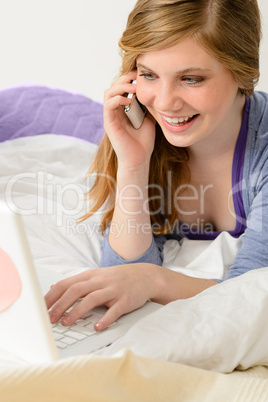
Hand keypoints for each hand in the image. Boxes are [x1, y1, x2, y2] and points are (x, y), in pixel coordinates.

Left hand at [44, 263, 158, 330]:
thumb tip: (54, 288)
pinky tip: (97, 327)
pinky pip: (114, 310)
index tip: (41, 308)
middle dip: (60, 305)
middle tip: (50, 319)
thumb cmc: (118, 278)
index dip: (52, 296)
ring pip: (92, 299)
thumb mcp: (96, 276)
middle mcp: (100, 281)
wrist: (146, 276)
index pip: (66, 284)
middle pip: (76, 290)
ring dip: (77, 311)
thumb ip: (76, 282)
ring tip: (66, 323)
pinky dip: (105, 319)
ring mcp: (113, 290)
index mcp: (91, 276)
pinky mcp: (125, 300)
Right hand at [103, 72, 155, 168]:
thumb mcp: (149, 117)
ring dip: (120, 87)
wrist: (139, 159)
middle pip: (114, 86)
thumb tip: (153, 90)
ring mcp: (111, 116)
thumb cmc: (144, 141)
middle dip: (125, 78)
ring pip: (108, 92)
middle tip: (137, 76)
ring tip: (134, 88)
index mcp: (123, 108)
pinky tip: (129, 101)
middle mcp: (115, 110)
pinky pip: (108, 105)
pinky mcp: (109, 124)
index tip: (142, 74)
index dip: (129, 78)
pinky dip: (117, 99)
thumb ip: (147, 104)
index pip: (121, 86)